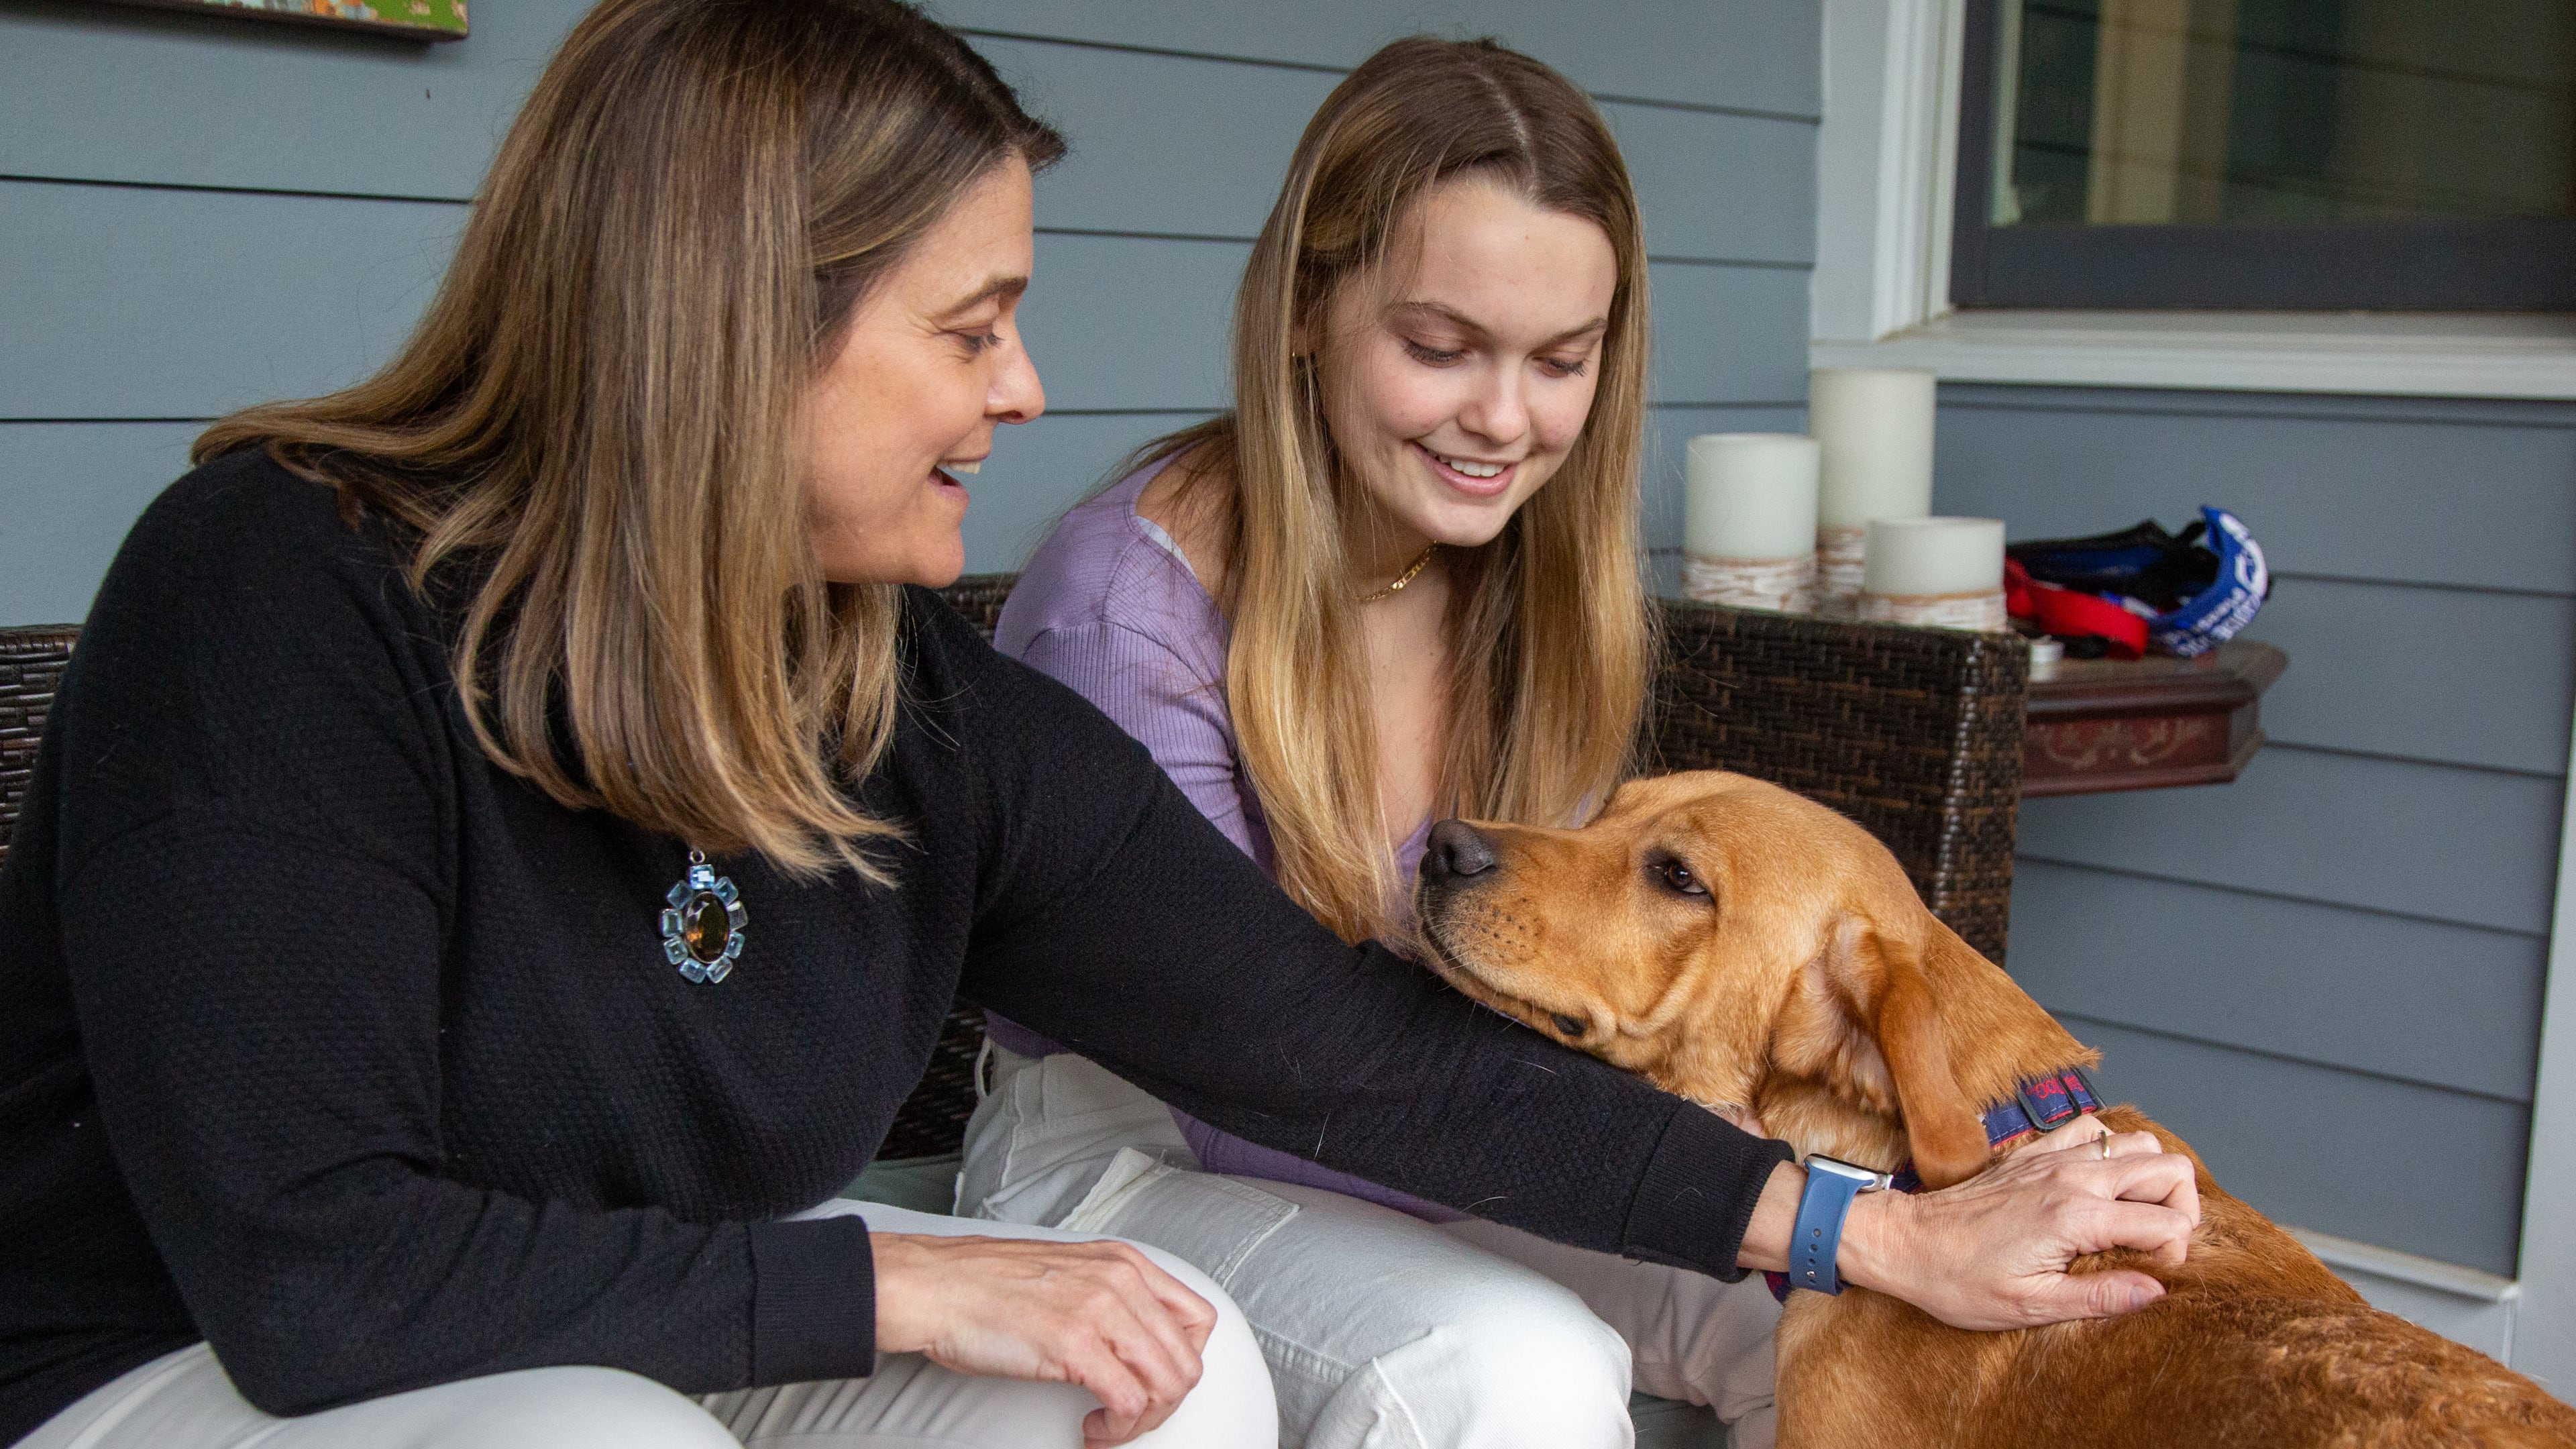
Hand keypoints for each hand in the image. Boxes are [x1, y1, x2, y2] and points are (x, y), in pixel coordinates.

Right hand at [872, 1232, 1218, 1446]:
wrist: (934, 1286)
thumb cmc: (985, 1286)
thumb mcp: (1068, 1274)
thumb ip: (1108, 1298)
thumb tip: (1136, 1344)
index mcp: (1124, 1262)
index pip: (1198, 1317)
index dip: (1185, 1362)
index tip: (1157, 1383)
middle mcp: (1121, 1280)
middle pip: (1187, 1359)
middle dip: (1166, 1402)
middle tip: (1133, 1418)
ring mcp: (1100, 1310)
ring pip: (1168, 1383)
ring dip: (1144, 1420)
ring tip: (1111, 1425)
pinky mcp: (1075, 1344)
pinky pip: (1129, 1401)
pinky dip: (1118, 1428)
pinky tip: (1094, 1427)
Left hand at [1838, 1116, 2199, 1329]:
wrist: (1904, 1242)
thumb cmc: (1958, 1280)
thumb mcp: (2030, 1305)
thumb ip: (2100, 1296)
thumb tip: (2155, 1291)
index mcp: (2076, 1217)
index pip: (2169, 1222)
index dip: (2176, 1253)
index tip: (2152, 1274)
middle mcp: (2072, 1177)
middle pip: (2170, 1169)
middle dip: (2182, 1208)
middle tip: (2158, 1244)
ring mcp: (2054, 1157)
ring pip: (2140, 1143)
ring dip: (2153, 1178)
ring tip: (2135, 1218)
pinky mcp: (2035, 1152)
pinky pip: (2094, 1129)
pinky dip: (2113, 1152)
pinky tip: (2100, 1187)